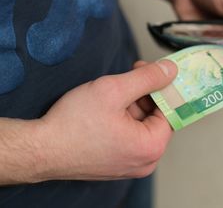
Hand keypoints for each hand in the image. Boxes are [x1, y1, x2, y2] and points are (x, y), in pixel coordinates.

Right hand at [33, 60, 176, 181]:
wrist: (39, 149)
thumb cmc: (72, 124)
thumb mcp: (114, 90)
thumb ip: (147, 78)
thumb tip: (170, 70)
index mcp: (151, 147)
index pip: (171, 110)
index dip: (162, 86)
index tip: (152, 71)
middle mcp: (145, 161)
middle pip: (156, 117)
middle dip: (144, 94)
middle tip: (129, 76)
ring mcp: (131, 164)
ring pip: (142, 124)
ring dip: (131, 105)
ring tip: (110, 95)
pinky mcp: (118, 162)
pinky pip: (130, 135)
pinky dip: (123, 118)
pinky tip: (106, 109)